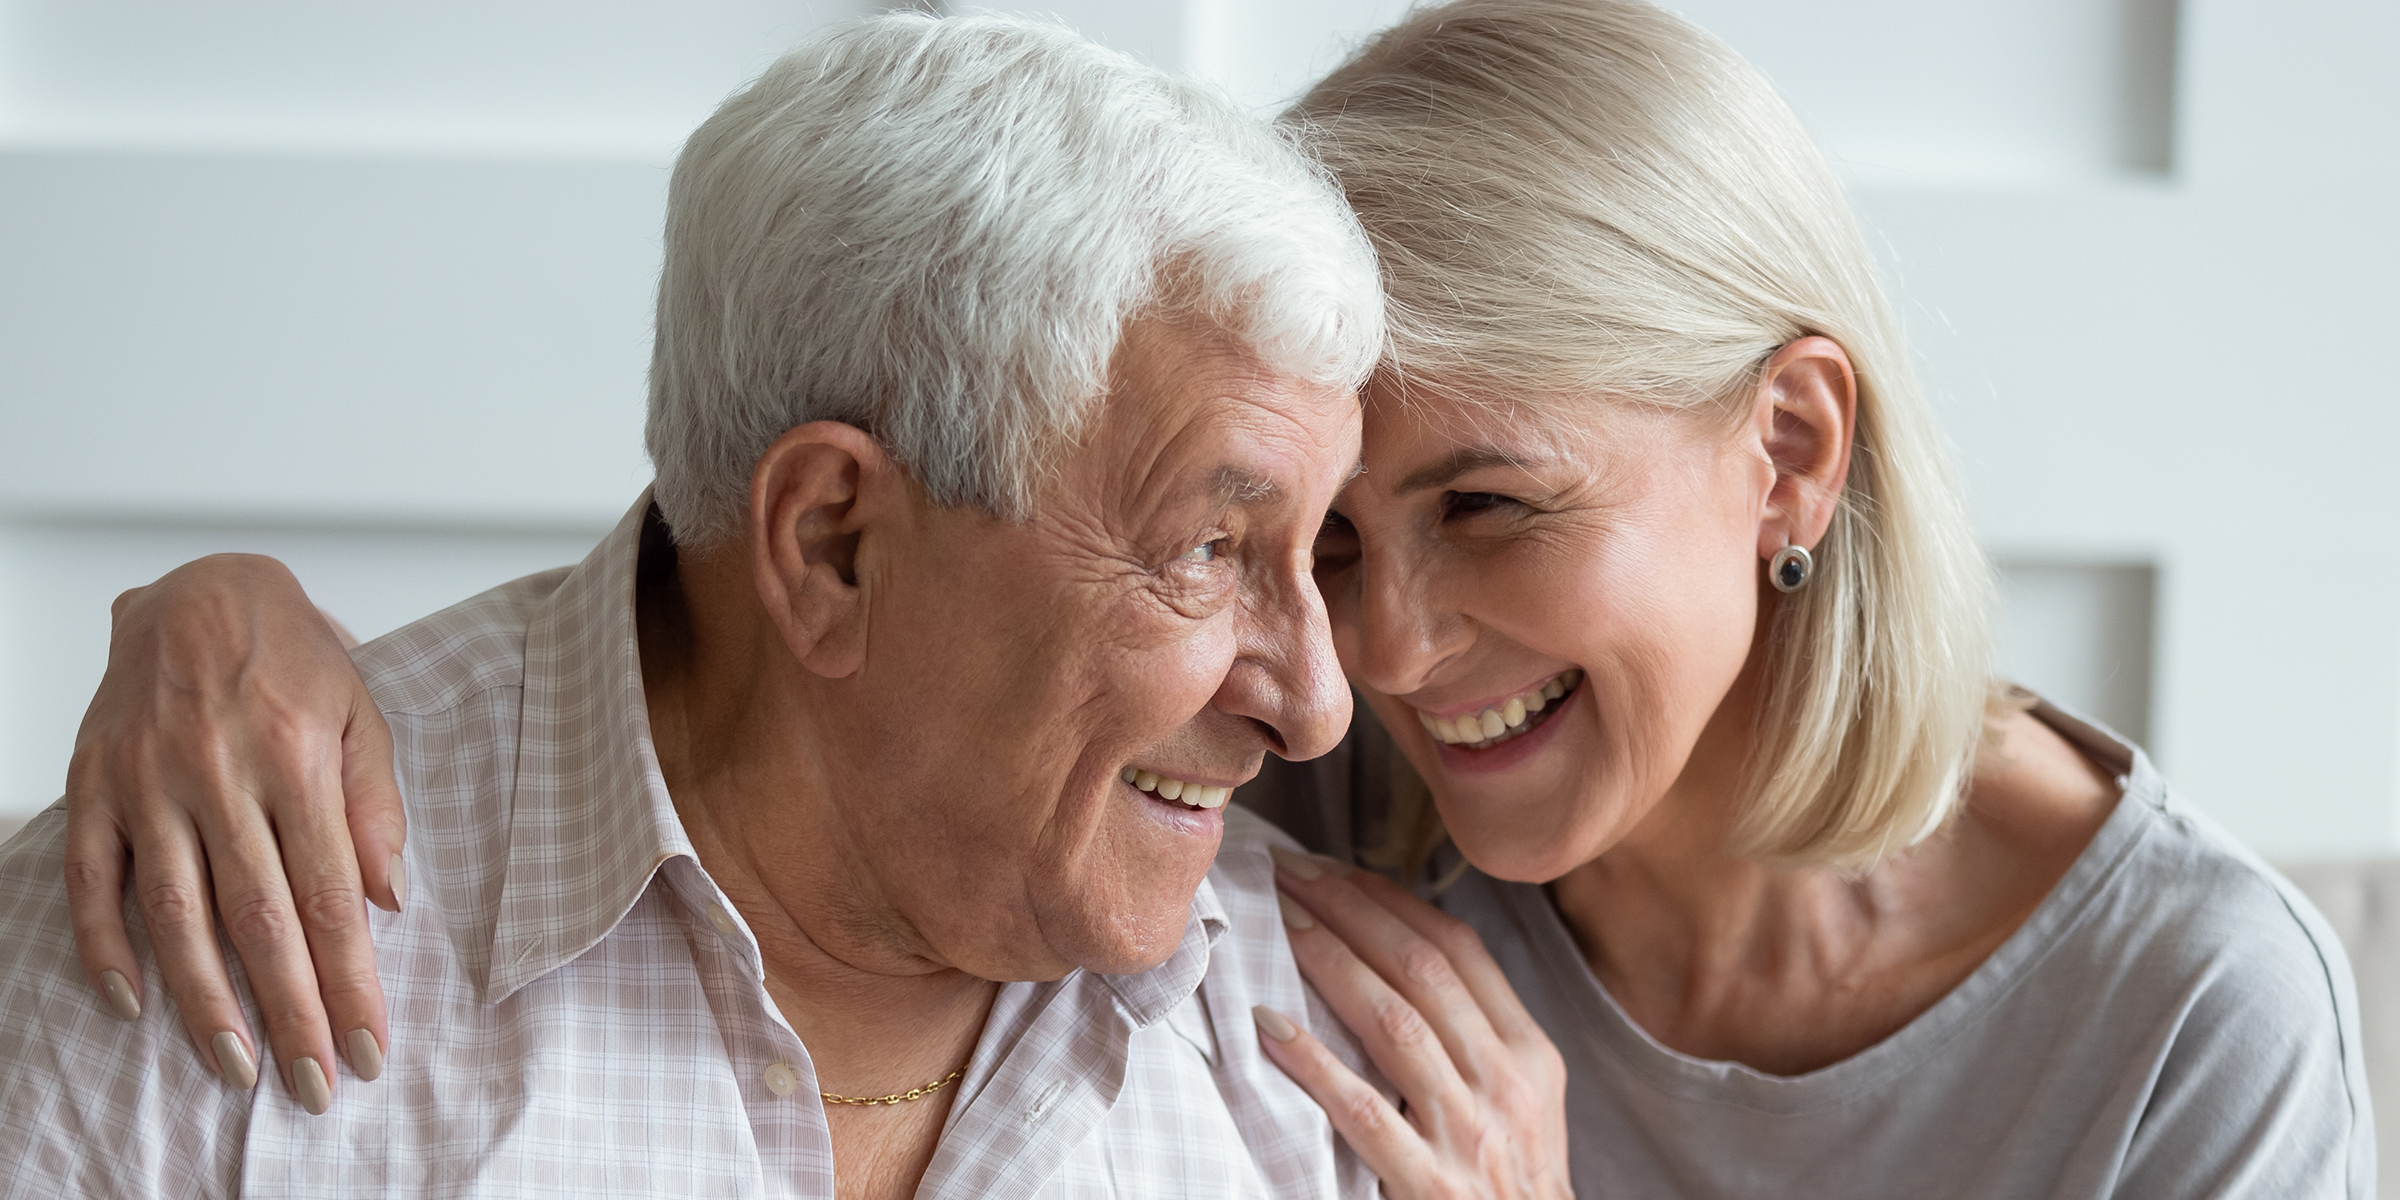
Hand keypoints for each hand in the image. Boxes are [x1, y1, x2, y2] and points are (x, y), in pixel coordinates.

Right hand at [62, 554, 403, 1113]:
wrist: (199, 587)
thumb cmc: (291, 656)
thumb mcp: (361, 713)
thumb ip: (375, 806)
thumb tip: (388, 900)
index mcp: (296, 756)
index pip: (330, 895)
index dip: (351, 980)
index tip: (370, 1043)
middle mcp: (219, 774)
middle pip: (260, 920)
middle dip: (291, 1011)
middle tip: (316, 1083)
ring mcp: (148, 782)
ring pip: (176, 914)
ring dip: (206, 1002)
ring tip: (238, 1067)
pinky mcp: (93, 785)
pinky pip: (92, 880)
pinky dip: (107, 947)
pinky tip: (134, 1004)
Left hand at [1257, 846, 1570, 1198]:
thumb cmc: (1517, 1179)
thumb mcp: (1524, 1097)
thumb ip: (1478, 1032)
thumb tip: (1405, 955)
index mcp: (1528, 1053)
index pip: (1458, 950)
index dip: (1392, 901)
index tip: (1335, 869)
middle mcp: (1503, 1082)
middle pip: (1422, 970)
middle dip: (1352, 910)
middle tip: (1293, 873)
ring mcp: (1466, 1131)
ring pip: (1394, 1023)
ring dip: (1332, 963)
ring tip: (1283, 923)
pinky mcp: (1429, 1182)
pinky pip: (1363, 1111)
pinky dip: (1315, 1064)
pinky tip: (1271, 1027)